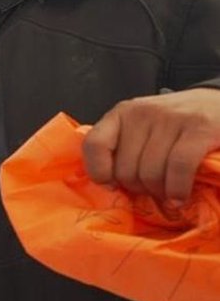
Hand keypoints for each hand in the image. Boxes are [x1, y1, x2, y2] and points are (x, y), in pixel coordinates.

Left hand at [83, 88, 219, 204]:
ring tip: (168, 196)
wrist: (218, 102)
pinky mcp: (199, 129)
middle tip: (153, 191)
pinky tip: (179, 197)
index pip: (94, 145)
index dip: (99, 172)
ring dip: (160, 194)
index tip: (114, 185)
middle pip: (125, 169)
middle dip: (139, 189)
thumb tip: (109, 186)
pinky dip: (177, 189)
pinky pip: (178, 168)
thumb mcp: (143, 127)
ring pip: (150, 173)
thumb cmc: (177, 123)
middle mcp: (142, 113)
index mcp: (122, 113)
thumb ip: (125, 146)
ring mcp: (171, 119)